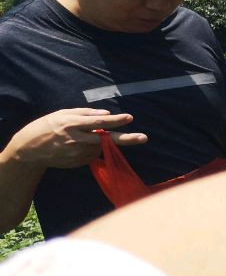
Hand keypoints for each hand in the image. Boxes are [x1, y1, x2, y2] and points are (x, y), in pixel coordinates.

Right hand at [6, 108, 140, 168]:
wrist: (30, 150)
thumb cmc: (47, 126)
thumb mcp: (62, 114)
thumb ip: (84, 113)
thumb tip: (106, 113)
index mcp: (72, 124)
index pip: (98, 122)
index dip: (115, 120)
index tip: (129, 117)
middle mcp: (77, 139)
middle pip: (107, 139)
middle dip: (127, 138)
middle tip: (144, 138)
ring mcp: (78, 153)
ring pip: (100, 146)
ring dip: (99, 141)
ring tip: (80, 137)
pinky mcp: (79, 162)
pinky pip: (93, 154)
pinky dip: (91, 148)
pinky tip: (77, 146)